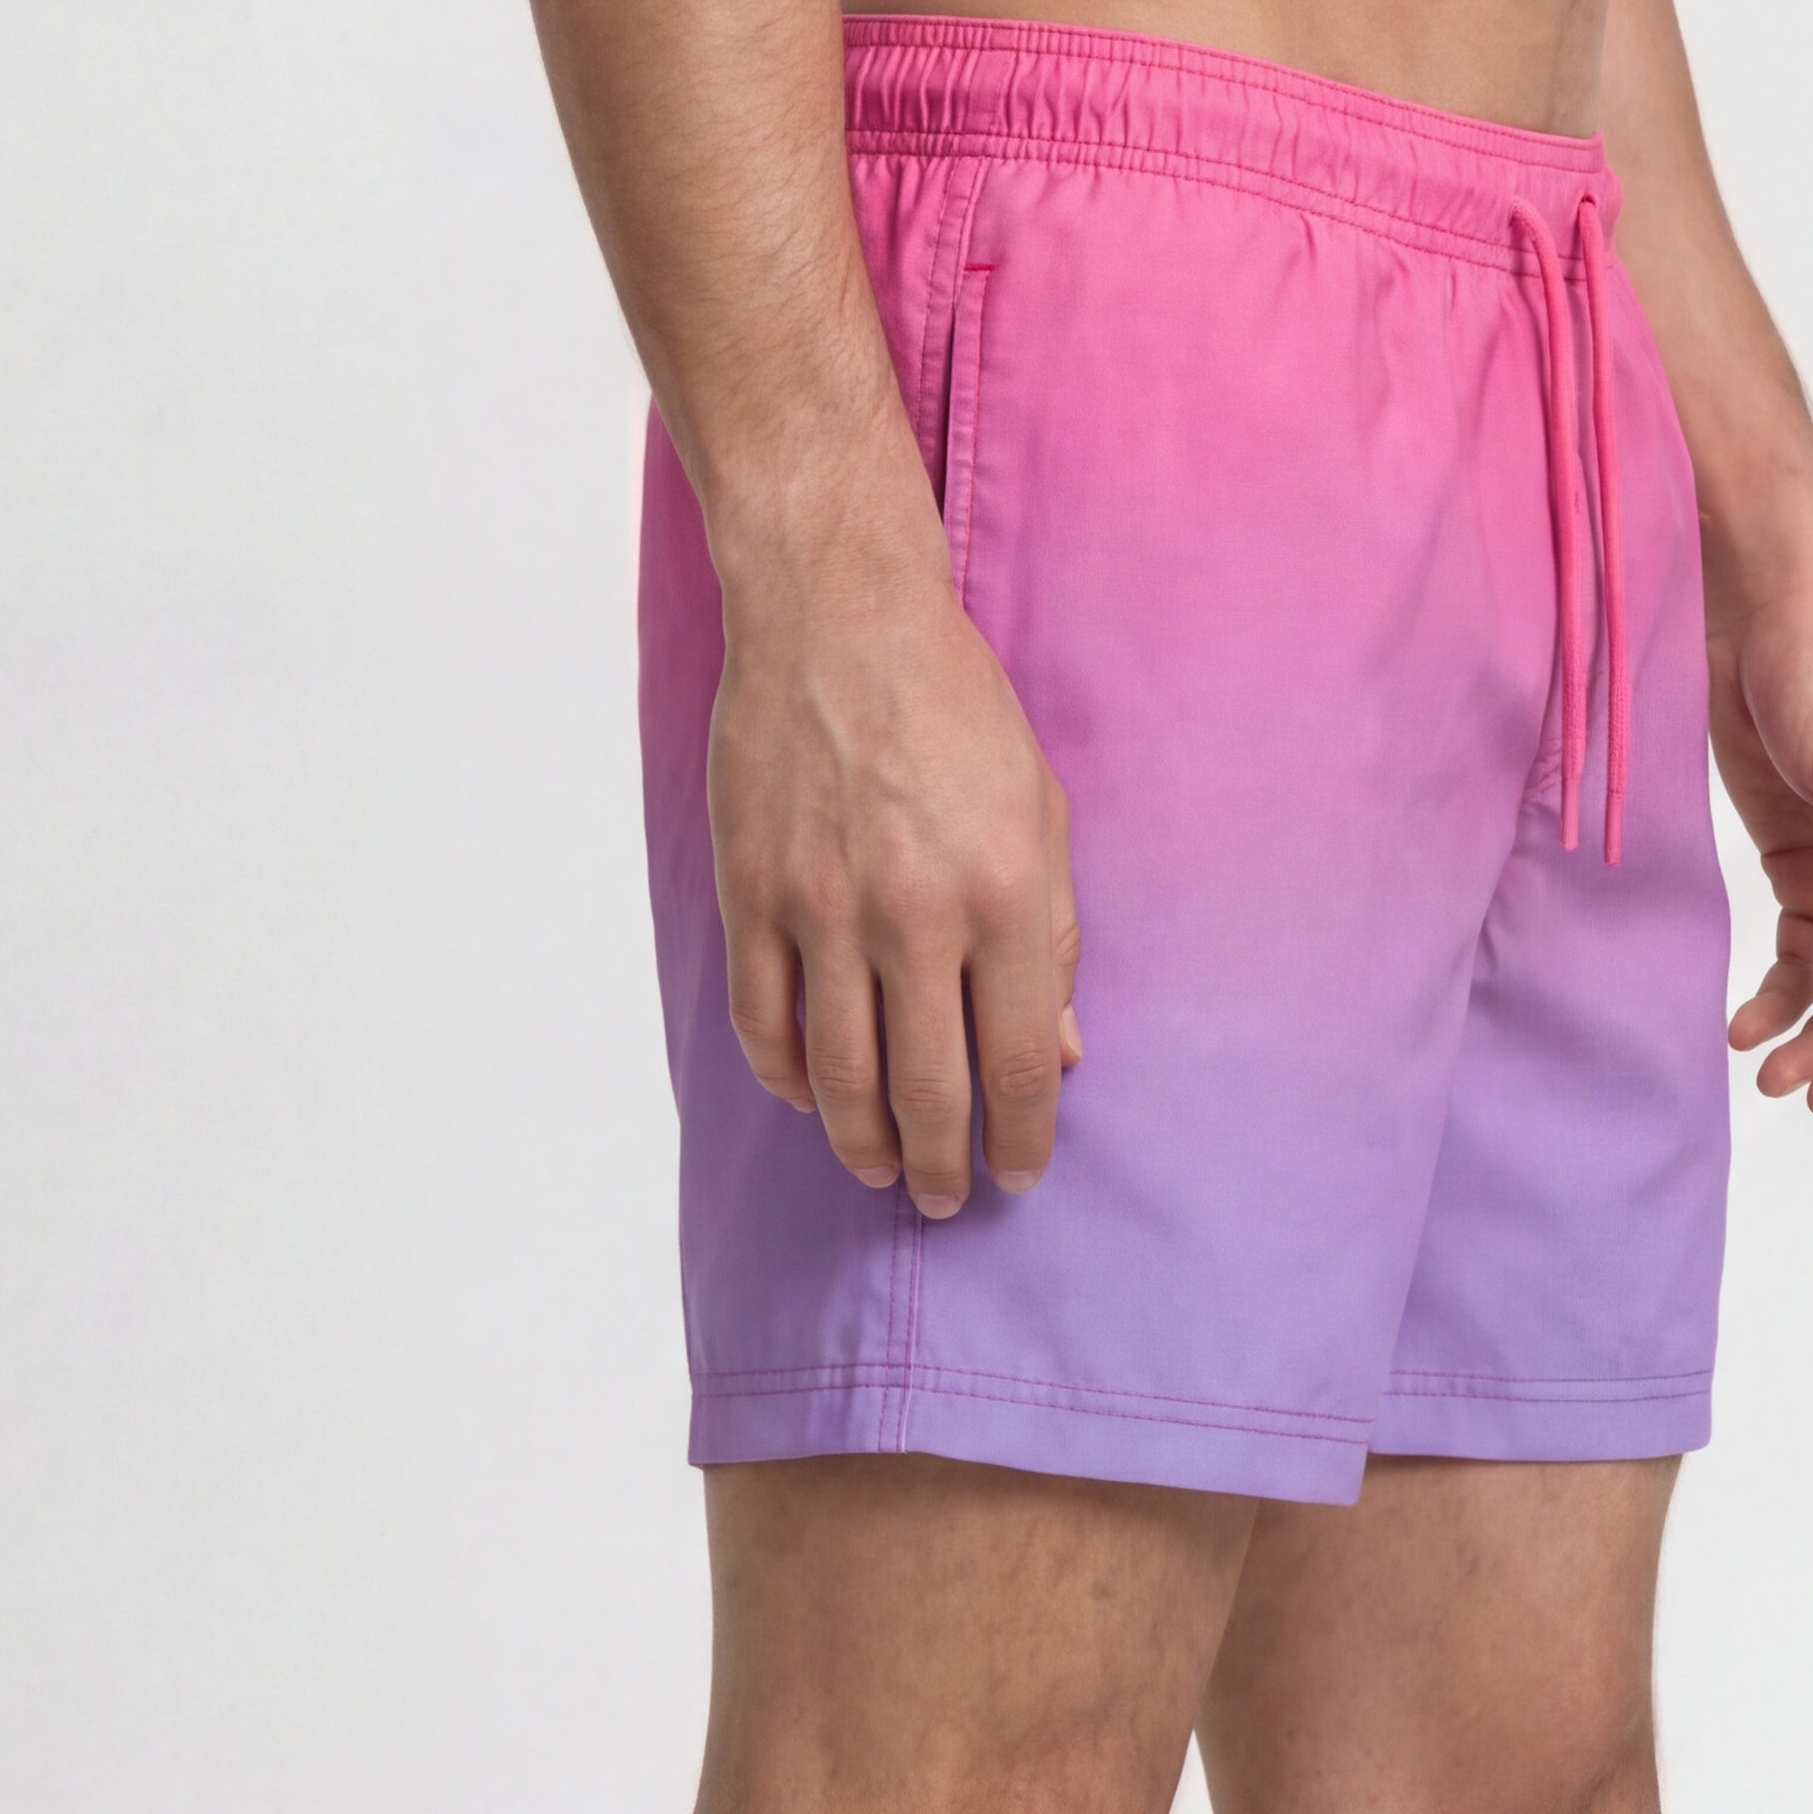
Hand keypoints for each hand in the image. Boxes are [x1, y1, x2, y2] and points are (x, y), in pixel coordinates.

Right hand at [707, 496, 1079, 1215]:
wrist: (834, 615)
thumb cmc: (953, 710)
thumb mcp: (1039, 811)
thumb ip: (1052, 937)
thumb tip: (1061, 1054)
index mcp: (1000, 894)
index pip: (1017, 1064)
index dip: (1022, 1139)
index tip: (1020, 1174)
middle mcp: (911, 913)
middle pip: (927, 1091)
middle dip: (940, 1166)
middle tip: (942, 1198)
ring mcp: (820, 908)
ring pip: (837, 1076)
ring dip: (862, 1143)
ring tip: (880, 1169)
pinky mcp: (751, 893)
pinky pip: (764, 1023)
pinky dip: (788, 1079)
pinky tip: (812, 1098)